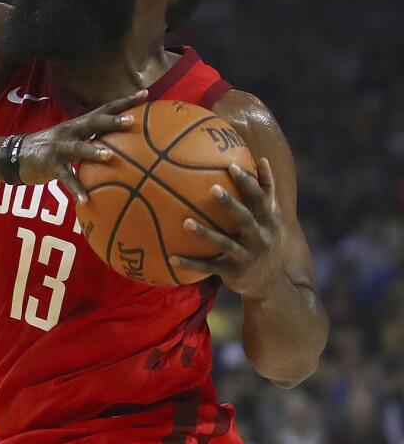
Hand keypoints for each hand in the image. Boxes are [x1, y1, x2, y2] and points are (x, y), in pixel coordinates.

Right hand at [17, 90, 146, 199]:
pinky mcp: (49, 165)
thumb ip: (92, 138)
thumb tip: (121, 144)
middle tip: (131, 121)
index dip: (123, 102)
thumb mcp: (71, 139)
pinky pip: (66, 177)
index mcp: (78, 124)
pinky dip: (76, 188)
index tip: (145, 94)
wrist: (15, 156)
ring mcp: (58, 147)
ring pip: (78, 147)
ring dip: (93, 151)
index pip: (103, 109)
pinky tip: (86, 199)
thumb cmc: (50, 148)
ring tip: (108, 155)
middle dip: (111, 121)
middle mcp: (70, 131)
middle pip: (93, 122)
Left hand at [171, 158, 284, 296]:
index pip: (260, 198)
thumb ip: (267, 190)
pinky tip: (171, 258)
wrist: (271, 284)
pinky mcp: (232, 272)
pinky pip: (208, 267)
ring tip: (185, 222)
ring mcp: (246, 256)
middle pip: (244, 218)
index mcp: (268, 221)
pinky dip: (190, 263)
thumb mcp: (271, 217)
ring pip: (224, 243)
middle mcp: (260, 237)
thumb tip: (262, 159)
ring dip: (205, 233)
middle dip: (229, 204)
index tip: (232, 166)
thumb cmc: (265, 240)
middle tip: (212, 188)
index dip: (248, 183)